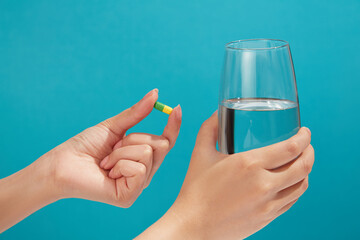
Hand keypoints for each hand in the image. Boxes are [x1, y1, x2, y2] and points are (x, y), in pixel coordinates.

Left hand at [40, 89, 181, 206]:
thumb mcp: (115, 126)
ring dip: (121, 152)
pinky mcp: (130, 196)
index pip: (166, 142)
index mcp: (143, 159)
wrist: (63, 163)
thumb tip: (156, 94)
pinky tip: (108, 172)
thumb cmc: (86, 146)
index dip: (173, 126)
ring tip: (107, 162)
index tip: (177, 108)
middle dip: (134, 138)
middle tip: (114, 148)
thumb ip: (137, 113)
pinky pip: (138, 169)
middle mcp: (145, 173)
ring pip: (147, 153)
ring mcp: (138, 185)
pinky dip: (119, 163)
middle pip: (160, 144)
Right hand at [137, 112, 313, 239]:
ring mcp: (268, 204)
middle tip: (306, 144)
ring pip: (302, 184)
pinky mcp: (268, 217)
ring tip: (301, 162)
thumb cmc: (195, 190)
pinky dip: (297, 187)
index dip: (304, 137)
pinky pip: (292, 200)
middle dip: (310, 151)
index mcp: (249, 164)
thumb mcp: (200, 154)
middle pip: (303, 166)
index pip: (291, 148)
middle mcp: (264, 184)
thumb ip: (209, 128)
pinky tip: (291, 182)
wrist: (194, 225)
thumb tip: (217, 113)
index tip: (305, 131)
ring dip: (307, 170)